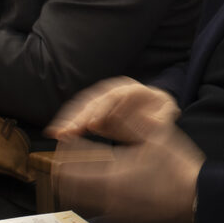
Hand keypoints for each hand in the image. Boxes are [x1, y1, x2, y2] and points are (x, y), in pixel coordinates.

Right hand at [46, 77, 180, 141]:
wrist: (154, 109)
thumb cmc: (161, 111)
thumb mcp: (166, 112)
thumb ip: (163, 116)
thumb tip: (159, 121)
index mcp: (130, 89)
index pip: (114, 97)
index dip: (103, 110)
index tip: (93, 125)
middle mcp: (112, 89)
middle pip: (93, 100)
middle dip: (78, 116)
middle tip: (66, 132)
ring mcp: (100, 97)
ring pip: (81, 105)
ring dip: (67, 119)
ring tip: (56, 133)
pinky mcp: (93, 108)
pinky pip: (77, 113)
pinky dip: (67, 122)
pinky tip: (57, 133)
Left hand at [53, 123, 203, 222]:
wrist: (199, 202)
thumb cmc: (180, 168)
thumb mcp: (155, 136)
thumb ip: (126, 123)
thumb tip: (106, 111)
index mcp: (112, 175)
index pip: (71, 164)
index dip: (65, 150)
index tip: (65, 140)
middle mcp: (107, 199)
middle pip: (68, 188)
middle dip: (64, 171)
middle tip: (67, 159)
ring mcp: (115, 216)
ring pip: (82, 203)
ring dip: (78, 188)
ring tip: (84, 174)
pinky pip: (100, 215)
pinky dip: (96, 202)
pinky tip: (107, 192)